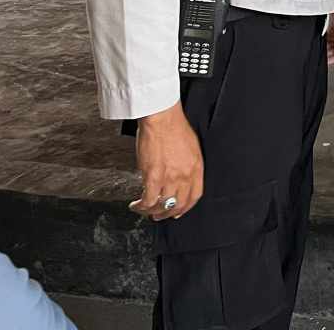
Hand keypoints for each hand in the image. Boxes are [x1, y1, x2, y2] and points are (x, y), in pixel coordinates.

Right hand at [131, 104, 203, 220]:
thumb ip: (187, 165)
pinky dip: (141, 206)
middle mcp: (185, 175)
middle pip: (179, 204)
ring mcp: (170, 177)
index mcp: (196, 167)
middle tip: (159, 216)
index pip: (195, 195)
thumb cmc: (174, 127)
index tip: (179, 211)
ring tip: (144, 210)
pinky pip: (148, 199)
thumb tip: (179, 177)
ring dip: (152, 212)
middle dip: (168, 213)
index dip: (186, 207)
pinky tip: (136, 204)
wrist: (162, 118)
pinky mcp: (153, 175)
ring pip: (162, 205)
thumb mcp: (190, 148)